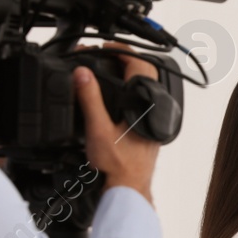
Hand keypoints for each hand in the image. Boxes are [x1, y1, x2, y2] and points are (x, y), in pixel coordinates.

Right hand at [75, 43, 160, 202]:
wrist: (128, 189)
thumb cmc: (118, 167)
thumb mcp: (97, 129)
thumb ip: (89, 99)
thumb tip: (82, 74)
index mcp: (145, 105)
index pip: (139, 65)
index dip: (121, 50)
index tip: (106, 47)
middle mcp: (154, 110)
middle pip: (145, 72)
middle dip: (126, 59)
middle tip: (106, 55)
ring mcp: (154, 119)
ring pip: (145, 87)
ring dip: (128, 75)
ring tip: (109, 70)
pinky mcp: (150, 129)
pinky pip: (143, 101)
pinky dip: (130, 92)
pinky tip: (117, 97)